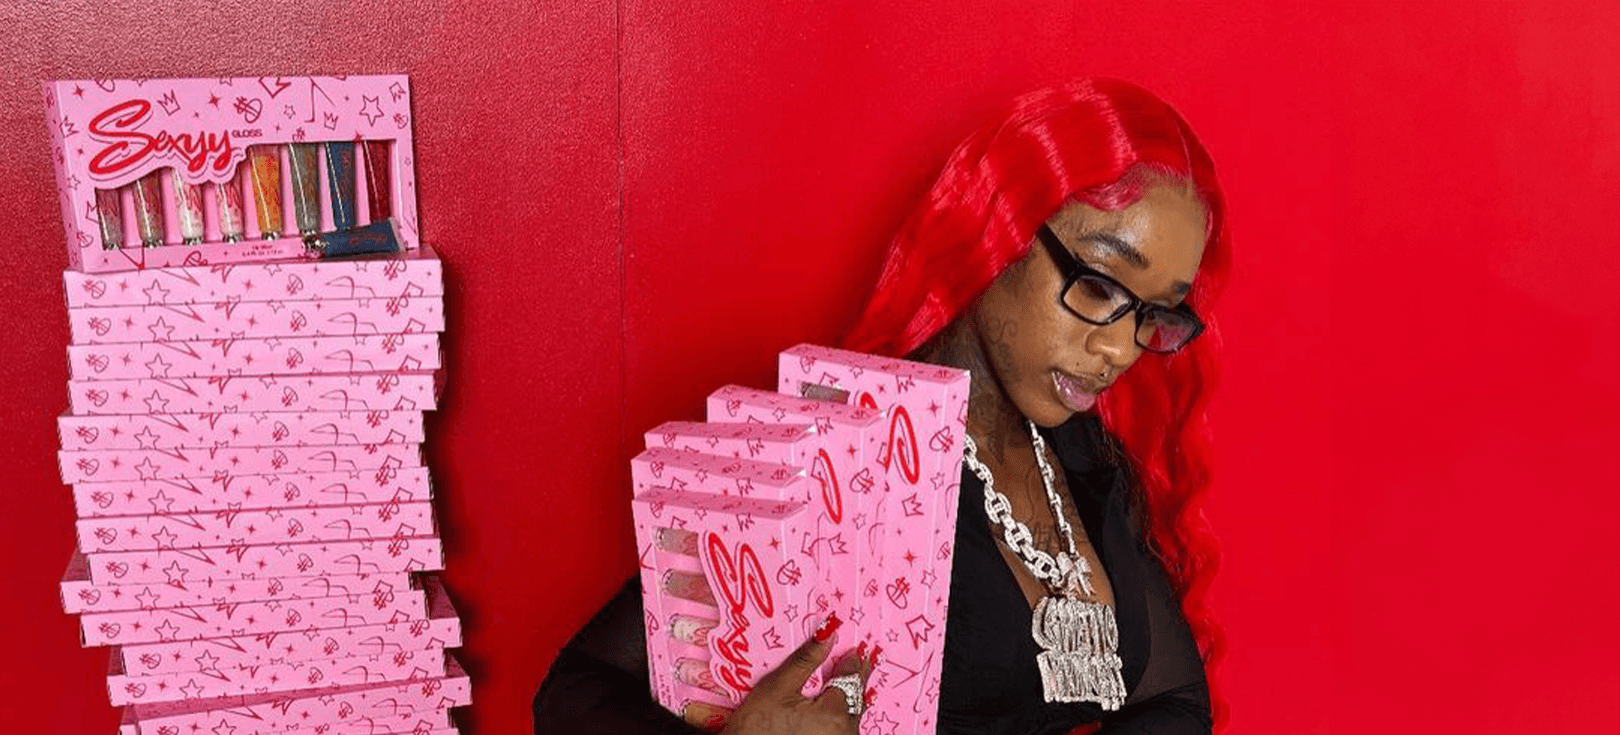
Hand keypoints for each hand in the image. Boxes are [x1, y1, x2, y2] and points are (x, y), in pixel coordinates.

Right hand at [710, 613, 876, 734]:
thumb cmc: (755, 728)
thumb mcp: (777, 687)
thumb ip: (806, 660)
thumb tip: (828, 633)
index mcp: (834, 714)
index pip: (851, 678)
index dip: (853, 661)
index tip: (858, 648)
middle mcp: (844, 733)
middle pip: (856, 698)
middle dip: (857, 678)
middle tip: (862, 659)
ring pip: (851, 717)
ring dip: (851, 698)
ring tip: (850, 680)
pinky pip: (842, 731)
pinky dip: (842, 717)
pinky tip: (839, 709)